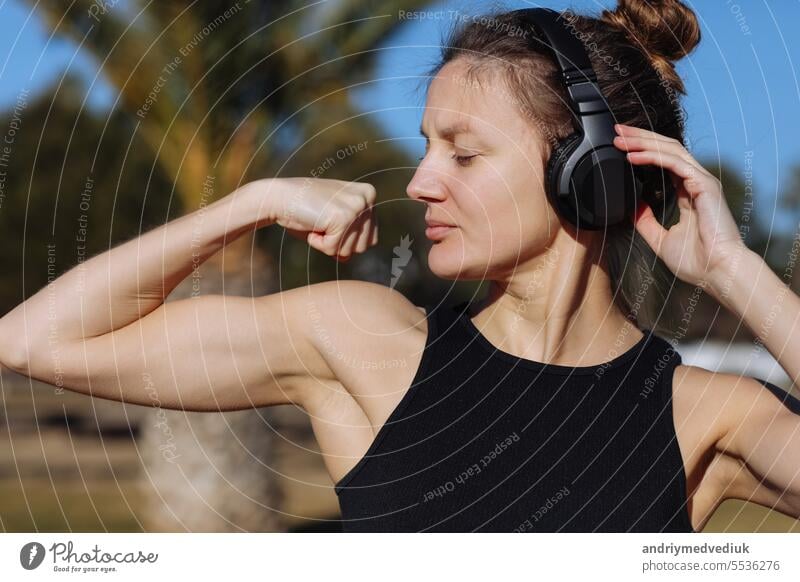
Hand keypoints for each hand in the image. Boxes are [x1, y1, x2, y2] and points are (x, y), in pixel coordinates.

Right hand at [242, 177, 378, 261]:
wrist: (278, 197)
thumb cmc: (302, 210)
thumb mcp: (332, 223)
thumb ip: (349, 237)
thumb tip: (349, 258)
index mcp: (368, 194)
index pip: (370, 238)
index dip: (345, 238)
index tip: (328, 220)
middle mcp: (367, 198)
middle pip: (363, 247)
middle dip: (338, 242)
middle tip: (321, 222)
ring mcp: (357, 206)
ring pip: (350, 251)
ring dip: (329, 244)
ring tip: (317, 222)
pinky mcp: (343, 217)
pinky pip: (334, 250)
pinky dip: (319, 244)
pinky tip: (312, 225)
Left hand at [613, 124, 748, 291]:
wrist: (717, 272)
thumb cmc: (697, 261)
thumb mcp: (661, 239)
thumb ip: (646, 222)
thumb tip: (632, 207)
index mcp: (688, 193)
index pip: (664, 161)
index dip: (643, 150)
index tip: (621, 146)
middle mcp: (696, 182)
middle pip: (666, 149)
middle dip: (640, 138)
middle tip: (616, 132)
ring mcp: (702, 181)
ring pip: (670, 150)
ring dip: (642, 142)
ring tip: (620, 139)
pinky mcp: (704, 184)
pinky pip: (675, 163)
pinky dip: (652, 156)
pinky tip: (633, 156)